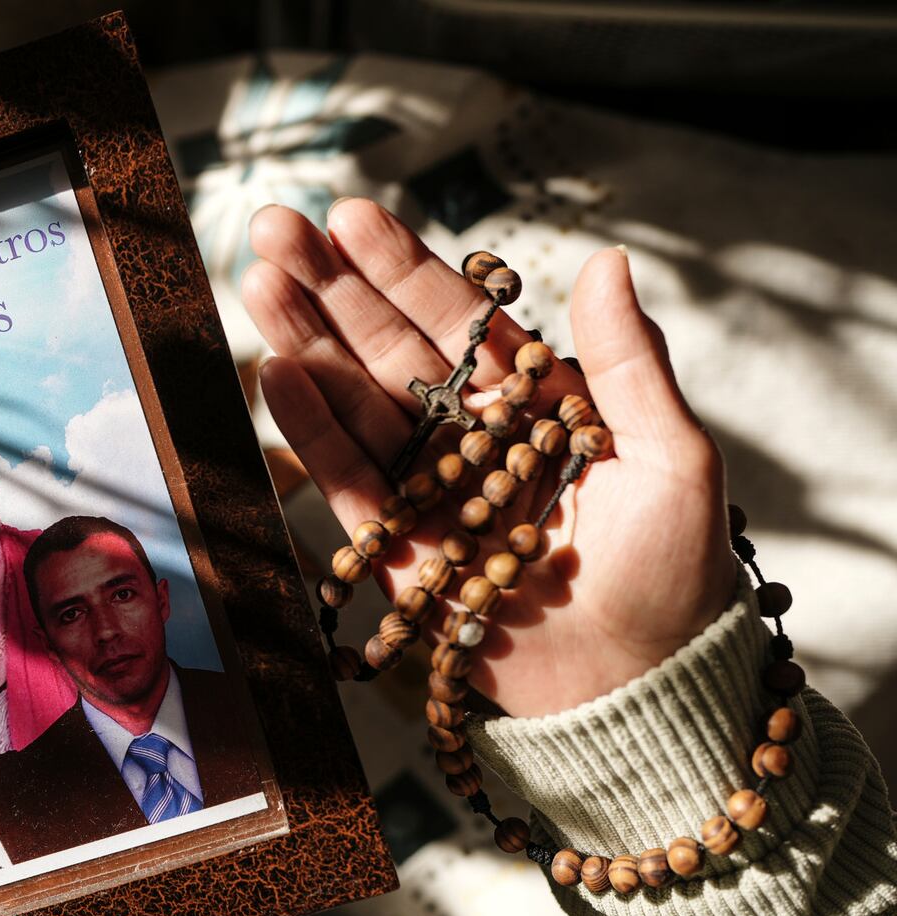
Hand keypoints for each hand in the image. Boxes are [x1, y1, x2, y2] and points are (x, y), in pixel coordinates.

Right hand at [242, 199, 734, 715]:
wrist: (634, 683)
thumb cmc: (672, 572)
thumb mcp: (670, 456)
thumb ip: (630, 362)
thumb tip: (608, 259)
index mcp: (527, 402)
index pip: (453, 319)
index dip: (401, 267)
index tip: (353, 215)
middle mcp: (465, 435)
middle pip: (385, 346)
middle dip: (331, 285)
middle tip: (275, 224)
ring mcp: (423, 487)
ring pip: (352, 399)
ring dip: (304, 339)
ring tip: (259, 279)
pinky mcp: (392, 544)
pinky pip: (344, 477)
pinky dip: (309, 428)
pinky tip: (275, 368)